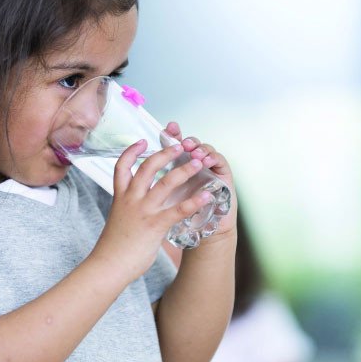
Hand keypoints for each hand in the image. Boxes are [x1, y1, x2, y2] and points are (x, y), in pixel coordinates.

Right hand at [93, 139, 215, 281]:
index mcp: (120, 197)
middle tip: (179, 145)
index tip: (142, 141)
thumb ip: (128, 209)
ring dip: (184, 170)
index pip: (122, 166)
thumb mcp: (118, 220)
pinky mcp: (155, 225)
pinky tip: (207, 196)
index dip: (132, 152)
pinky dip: (194, 201)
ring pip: (166, 183)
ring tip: (198, 162)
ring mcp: (143, 211)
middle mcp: (131, 199)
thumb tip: (136, 207)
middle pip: (148, 167)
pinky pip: (178, 209)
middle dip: (165, 153)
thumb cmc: (113, 247)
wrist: (108, 266)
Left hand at [164, 121, 237, 239]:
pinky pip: (220, 161)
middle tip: (182, 142)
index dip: (172, 134)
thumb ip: (154, 186)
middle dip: (186, 139)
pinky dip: (214, 158)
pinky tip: (207, 160)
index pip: (174, 145)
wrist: (204, 233)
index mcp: (178, 166)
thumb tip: (137, 173)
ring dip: (200, 147)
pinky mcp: (223, 176)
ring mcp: (209, 169)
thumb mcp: (163, 200)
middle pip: (190, 143)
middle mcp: (194, 164)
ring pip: (205, 148)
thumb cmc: (182, 218)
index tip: (168, 128)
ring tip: (195, 152)